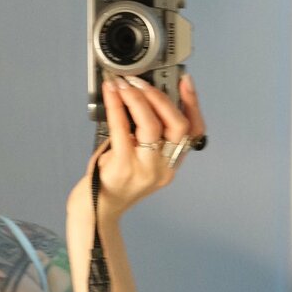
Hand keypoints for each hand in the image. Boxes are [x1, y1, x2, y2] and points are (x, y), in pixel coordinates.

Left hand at [67, 73, 205, 235]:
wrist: (97, 210)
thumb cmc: (115, 181)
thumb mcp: (139, 159)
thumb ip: (147, 135)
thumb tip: (142, 96)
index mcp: (171, 164)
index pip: (194, 132)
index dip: (192, 104)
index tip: (185, 81)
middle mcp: (163, 168)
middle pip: (177, 126)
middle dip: (160, 98)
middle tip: (141, 83)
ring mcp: (145, 169)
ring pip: (152, 126)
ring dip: (138, 99)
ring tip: (125, 85)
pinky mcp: (123, 167)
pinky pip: (122, 130)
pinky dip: (116, 106)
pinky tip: (111, 94)